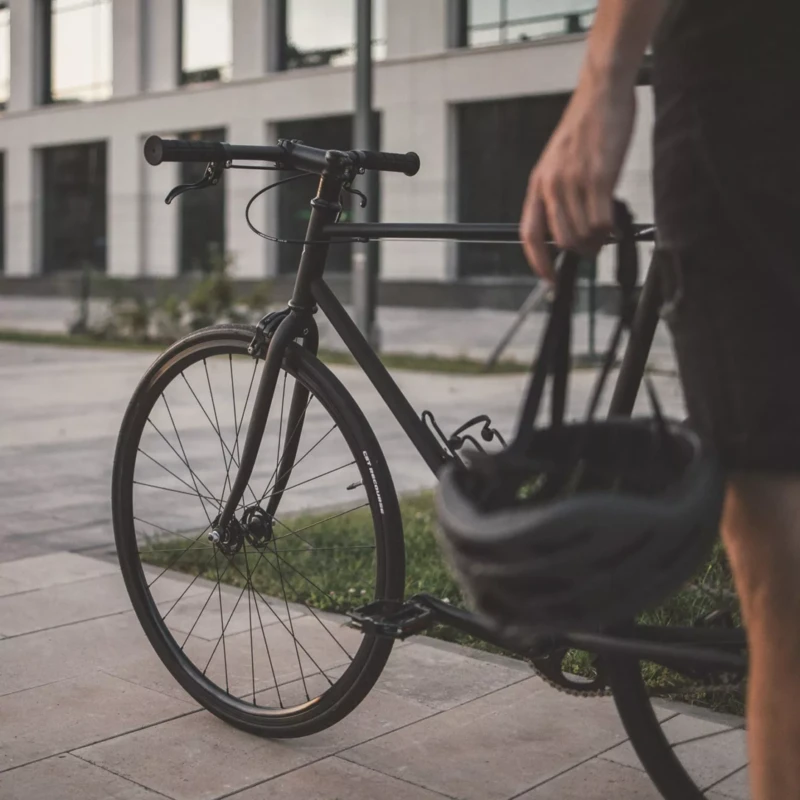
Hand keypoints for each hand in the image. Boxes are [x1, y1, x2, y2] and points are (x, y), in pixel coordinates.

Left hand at [519, 79, 635, 280]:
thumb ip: (556, 195)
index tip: (549, 280)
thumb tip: (564, 229)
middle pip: (562, 242)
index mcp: (537, 185)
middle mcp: (551, 186)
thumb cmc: (584, 127)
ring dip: (598, 241)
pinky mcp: (599, 177)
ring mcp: (574, 182)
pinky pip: (602, 221)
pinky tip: (616, 222)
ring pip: (583, 235)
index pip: (529, 235)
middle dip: (580, 251)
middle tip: (594, 245)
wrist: (601, 92)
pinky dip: (611, 229)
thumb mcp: (557, 163)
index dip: (538, 263)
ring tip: (607, 230)